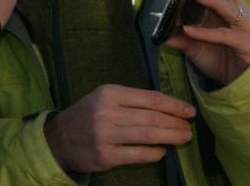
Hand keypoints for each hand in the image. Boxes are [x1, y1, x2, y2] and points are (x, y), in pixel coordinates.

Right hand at [43, 85, 194, 172]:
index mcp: (110, 93)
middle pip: (152, 117)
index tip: (189, 111)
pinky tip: (162, 151)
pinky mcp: (105, 155)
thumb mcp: (105, 98)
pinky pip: (138, 155)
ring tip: (183, 137)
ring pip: (148, 135)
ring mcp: (105, 135)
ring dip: (171, 137)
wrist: (59, 138)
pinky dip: (154, 153)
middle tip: (188, 127)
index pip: (150, 98)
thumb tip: (168, 107)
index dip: (173, 105)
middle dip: (175, 122)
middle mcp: (107, 112)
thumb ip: (132, 100)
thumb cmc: (89, 114)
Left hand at [164, 0, 249, 85]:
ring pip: (230, 5)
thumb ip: (178, 34)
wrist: (238, 78)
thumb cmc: (217, 53)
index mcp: (226, 1)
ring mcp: (243, 24)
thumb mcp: (194, 42)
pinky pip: (225, 34)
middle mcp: (236, 8)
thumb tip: (158, 29)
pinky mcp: (245, 42)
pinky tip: (188, 31)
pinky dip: (206, 33)